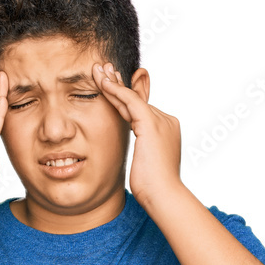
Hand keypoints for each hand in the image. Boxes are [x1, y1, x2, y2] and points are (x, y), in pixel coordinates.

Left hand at [93, 62, 183, 205]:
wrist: (164, 196)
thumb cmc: (153, 189)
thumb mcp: (144, 165)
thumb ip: (140, 151)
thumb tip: (135, 152)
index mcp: (166, 130)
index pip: (140, 109)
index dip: (123, 96)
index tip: (109, 85)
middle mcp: (167, 121)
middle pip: (136, 99)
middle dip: (118, 84)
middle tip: (102, 68)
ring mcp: (161, 121)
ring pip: (132, 98)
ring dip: (112, 83)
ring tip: (97, 69)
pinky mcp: (151, 124)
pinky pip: (131, 101)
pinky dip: (115, 91)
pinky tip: (102, 83)